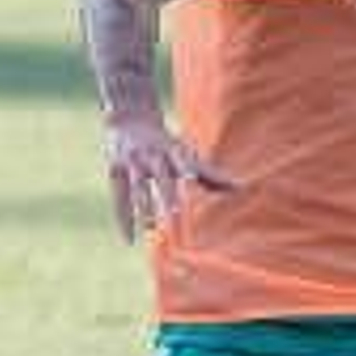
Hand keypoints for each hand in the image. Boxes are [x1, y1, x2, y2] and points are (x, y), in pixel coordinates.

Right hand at [104, 113, 236, 241]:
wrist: (130, 116)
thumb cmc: (166, 145)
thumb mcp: (187, 157)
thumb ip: (210, 175)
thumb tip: (240, 188)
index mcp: (175, 152)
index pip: (183, 164)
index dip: (187, 172)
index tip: (193, 182)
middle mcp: (154, 155)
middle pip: (161, 179)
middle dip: (167, 198)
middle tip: (175, 218)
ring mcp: (133, 161)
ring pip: (138, 188)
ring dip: (145, 207)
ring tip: (150, 228)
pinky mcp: (115, 168)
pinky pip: (119, 197)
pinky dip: (124, 218)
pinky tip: (129, 239)